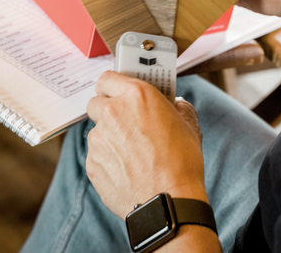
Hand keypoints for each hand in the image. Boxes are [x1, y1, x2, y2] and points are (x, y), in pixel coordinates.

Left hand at [86, 71, 207, 217]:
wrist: (169, 202)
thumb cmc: (182, 162)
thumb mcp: (188, 124)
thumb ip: (177, 106)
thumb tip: (173, 103)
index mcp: (137, 95)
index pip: (108, 78)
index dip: (112, 85)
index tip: (117, 91)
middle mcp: (113, 112)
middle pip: (96, 102)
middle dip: (107, 109)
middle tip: (125, 121)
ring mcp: (99, 138)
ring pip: (97, 130)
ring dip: (109, 136)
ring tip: (131, 152)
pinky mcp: (92, 162)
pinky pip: (96, 154)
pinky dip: (107, 159)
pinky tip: (127, 169)